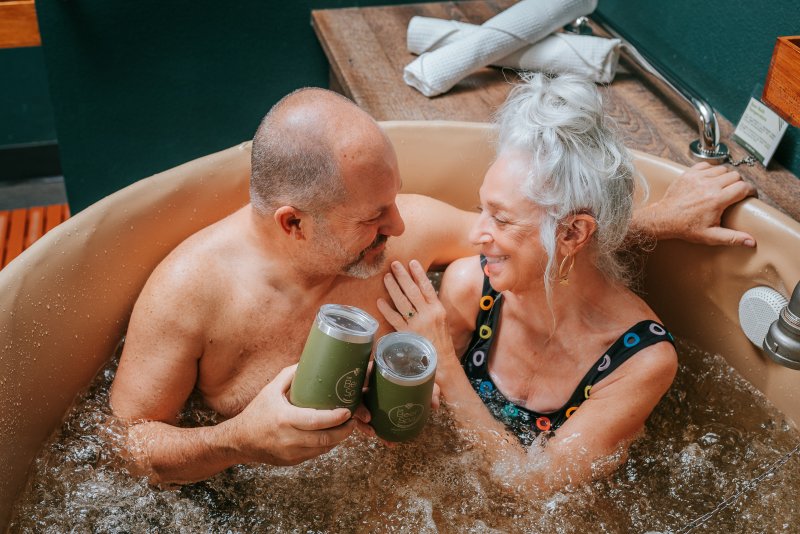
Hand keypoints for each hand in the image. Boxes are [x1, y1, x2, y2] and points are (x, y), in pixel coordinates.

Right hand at [230, 364, 356, 465]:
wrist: (239, 441)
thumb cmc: (256, 413)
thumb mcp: (270, 390)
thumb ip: (290, 375)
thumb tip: (310, 362)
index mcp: (284, 419)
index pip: (316, 421)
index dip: (335, 418)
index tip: (348, 411)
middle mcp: (288, 439)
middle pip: (325, 438)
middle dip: (344, 430)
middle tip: (353, 420)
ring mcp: (291, 453)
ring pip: (323, 449)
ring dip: (338, 439)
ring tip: (346, 427)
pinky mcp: (293, 461)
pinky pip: (316, 454)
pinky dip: (326, 445)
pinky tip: (331, 435)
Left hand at [377, 260, 456, 359]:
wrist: (442, 360)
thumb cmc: (441, 338)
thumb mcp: (441, 318)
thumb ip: (430, 304)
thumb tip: (418, 288)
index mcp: (437, 309)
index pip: (427, 287)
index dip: (419, 274)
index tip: (411, 262)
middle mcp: (428, 315)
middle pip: (413, 292)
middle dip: (403, 277)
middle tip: (394, 264)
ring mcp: (417, 325)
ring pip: (403, 303)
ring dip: (393, 289)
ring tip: (387, 277)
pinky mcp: (407, 335)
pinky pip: (395, 320)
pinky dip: (386, 310)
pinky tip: (380, 301)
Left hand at [640, 162, 756, 246]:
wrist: (663, 218)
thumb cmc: (685, 227)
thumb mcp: (711, 236)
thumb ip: (733, 238)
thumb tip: (751, 242)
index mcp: (717, 199)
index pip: (744, 187)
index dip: (751, 191)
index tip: (750, 195)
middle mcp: (709, 185)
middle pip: (735, 176)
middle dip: (739, 183)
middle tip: (736, 192)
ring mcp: (698, 177)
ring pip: (722, 169)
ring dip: (726, 176)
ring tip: (723, 186)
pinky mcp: (688, 174)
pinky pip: (706, 165)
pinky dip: (711, 170)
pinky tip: (710, 180)